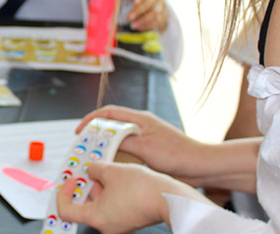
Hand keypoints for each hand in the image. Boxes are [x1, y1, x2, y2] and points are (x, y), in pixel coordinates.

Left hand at [55, 161, 209, 232]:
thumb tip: (91, 170)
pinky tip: (119, 180)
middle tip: (88, 172)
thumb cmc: (143, 188)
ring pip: (99, 206)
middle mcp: (106, 226)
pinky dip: (111, 194)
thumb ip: (94, 169)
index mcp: (96, 217)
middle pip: (84, 207)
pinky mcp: (129, 220)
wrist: (170, 198)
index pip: (66, 210)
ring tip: (107, 172)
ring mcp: (118, 225)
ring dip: (100, 188)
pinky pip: (113, 207)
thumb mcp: (111, 170)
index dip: (63, 193)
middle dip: (85, 187)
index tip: (70, 181)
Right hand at [76, 106, 207, 178]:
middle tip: (84, 147)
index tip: (80, 131)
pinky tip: (112, 166)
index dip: (92, 119)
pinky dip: (116, 156)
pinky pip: (127, 151)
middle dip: (96, 135)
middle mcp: (141, 126)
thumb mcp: (145, 147)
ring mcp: (145, 139)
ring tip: (93, 158)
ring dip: (106, 147)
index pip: (109, 113)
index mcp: (140, 119)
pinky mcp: (148, 151)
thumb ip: (123, 141)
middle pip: (112, 125)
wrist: (199, 167)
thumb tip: (104, 140)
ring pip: (118, 139)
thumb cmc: (177, 154)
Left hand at [124, 0, 167, 31]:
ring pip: (156, 14)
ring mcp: (163, 6)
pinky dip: (150, 26)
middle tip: (129, 17)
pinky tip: (140, 28)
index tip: (134, 1)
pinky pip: (160, 22)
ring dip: (144, 21)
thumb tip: (116, 1)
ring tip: (133, 25)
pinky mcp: (165, 16)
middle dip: (139, 11)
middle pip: (151, 3)